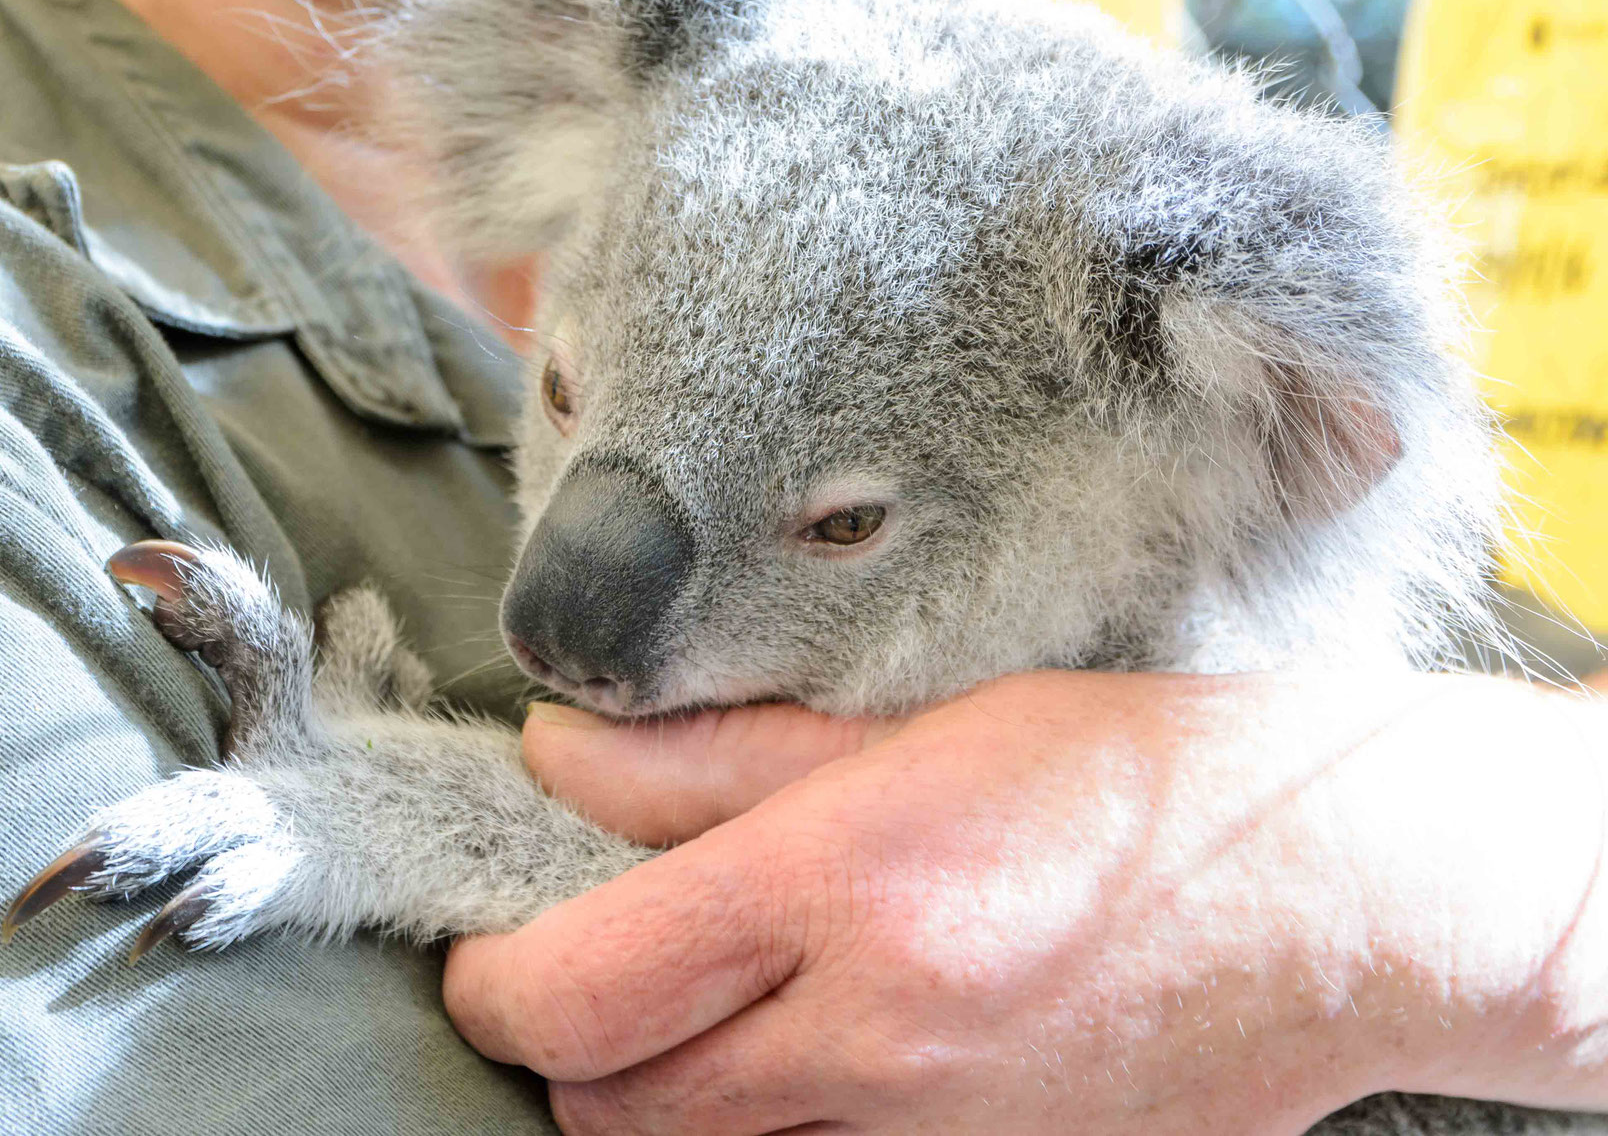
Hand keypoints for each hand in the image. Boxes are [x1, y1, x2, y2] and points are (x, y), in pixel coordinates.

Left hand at [444, 670, 1607, 1133]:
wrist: (1332, 905)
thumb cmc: (1126, 779)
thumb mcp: (906, 725)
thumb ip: (710, 757)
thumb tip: (559, 756)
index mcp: (838, 896)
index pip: (577, 994)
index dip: (491, 984)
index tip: (488, 950)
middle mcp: (869, 1041)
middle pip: (613, 1109)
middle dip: (568, 1052)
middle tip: (592, 972)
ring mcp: (926, 1134)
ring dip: (662, 1096)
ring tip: (694, 1005)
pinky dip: (770, 1127)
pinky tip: (803, 1049)